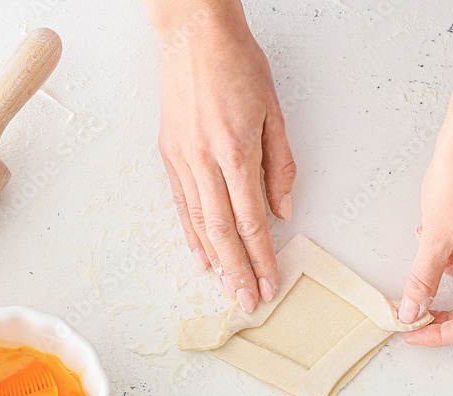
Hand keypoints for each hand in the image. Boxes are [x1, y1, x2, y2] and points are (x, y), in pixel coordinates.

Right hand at [153, 3, 295, 312]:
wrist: (194, 35)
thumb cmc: (238, 65)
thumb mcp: (274, 112)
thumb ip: (280, 165)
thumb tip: (283, 211)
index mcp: (236, 152)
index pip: (251, 222)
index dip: (262, 258)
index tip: (269, 284)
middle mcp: (205, 162)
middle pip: (223, 233)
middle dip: (238, 272)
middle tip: (247, 302)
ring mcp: (183, 160)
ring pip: (199, 223)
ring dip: (215, 261)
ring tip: (226, 289)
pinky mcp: (169, 155)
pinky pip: (181, 204)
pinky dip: (191, 233)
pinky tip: (200, 255)